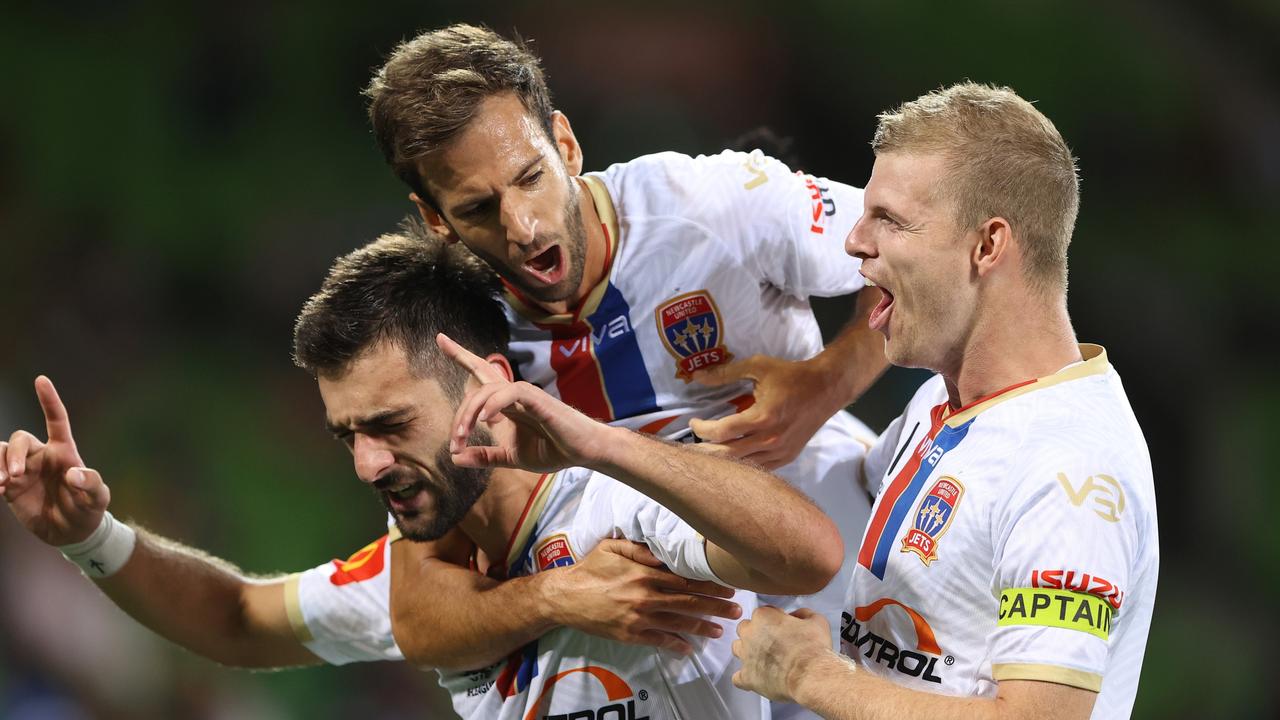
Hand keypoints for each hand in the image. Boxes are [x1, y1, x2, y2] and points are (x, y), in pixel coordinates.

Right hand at [0, 376, 109, 545]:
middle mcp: (41, 456)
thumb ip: (90, 484)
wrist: (72, 533)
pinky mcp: (11, 487)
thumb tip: (73, 474)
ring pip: (0, 452)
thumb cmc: (89, 509)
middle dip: (14, 454)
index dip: (49, 400)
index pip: (56, 420)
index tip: (41, 380)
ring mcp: (24, 470)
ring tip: (2, 483)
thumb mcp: (98, 498)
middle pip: (19, 439)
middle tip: (16, 476)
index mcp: (64, 452)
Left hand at [437, 333, 612, 471]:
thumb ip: (485, 456)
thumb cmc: (553, 449)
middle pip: (482, 370)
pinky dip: (493, 405)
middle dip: (459, 360)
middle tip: (453, 434)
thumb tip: (454, 458)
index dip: (461, 356)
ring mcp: (525, 394)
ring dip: (469, 414)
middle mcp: (514, 393)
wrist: (583, 452)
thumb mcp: (511, 457)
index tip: (440, 339)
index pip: (482, 373)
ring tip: (463, 438)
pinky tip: (485, 421)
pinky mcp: (537, 399)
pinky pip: (510, 393)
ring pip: (488, 389)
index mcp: (507, 403)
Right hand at [544, 538, 741, 654]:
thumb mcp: (613, 548)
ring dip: (702, 628)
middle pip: (689, 603)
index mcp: (645, 573)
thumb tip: (665, 553)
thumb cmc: (590, 568)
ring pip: (678, 624)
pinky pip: (658, 641)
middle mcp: (646, 596)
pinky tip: (689, 648)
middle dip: (715, 607)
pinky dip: (675, 645)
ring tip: (720, 631)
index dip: (709, 584)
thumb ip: (641, 549)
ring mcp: (639, 618)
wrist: (565, 596)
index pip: (685, 580)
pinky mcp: (630, 634)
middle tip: (736, 610)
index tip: (728, 587)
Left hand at [689, 354, 845, 468]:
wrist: (826, 388)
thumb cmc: (792, 375)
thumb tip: (698, 377)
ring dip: (722, 461)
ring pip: (743, 465)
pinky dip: (742, 465)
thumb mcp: (758, 366)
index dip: (702, 429)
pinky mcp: (787, 457)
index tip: (693, 423)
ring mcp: (780, 452)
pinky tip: (730, 461)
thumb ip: (726, 373)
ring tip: (704, 457)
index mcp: (762, 418)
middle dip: (704, 452)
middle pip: (728, 454)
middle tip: (688, 449)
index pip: (722, 432)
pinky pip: (759, 468)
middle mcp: (770, 440)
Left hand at [732, 606, 832, 701]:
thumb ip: (803, 614)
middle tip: (773, 643)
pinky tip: (756, 678)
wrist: (810, 674)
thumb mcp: (816, 621)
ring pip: (738, 649)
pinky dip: (745, 677)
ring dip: (747, 652)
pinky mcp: (747, 677)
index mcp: (764, 616)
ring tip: (764, 660)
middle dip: (757, 634)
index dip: (774, 621)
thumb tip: (799, 616)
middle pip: (746, 628)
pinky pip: (737, 677)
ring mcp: (746, 655)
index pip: (763, 613)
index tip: (783, 628)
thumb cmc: (813, 649)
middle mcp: (750, 633)